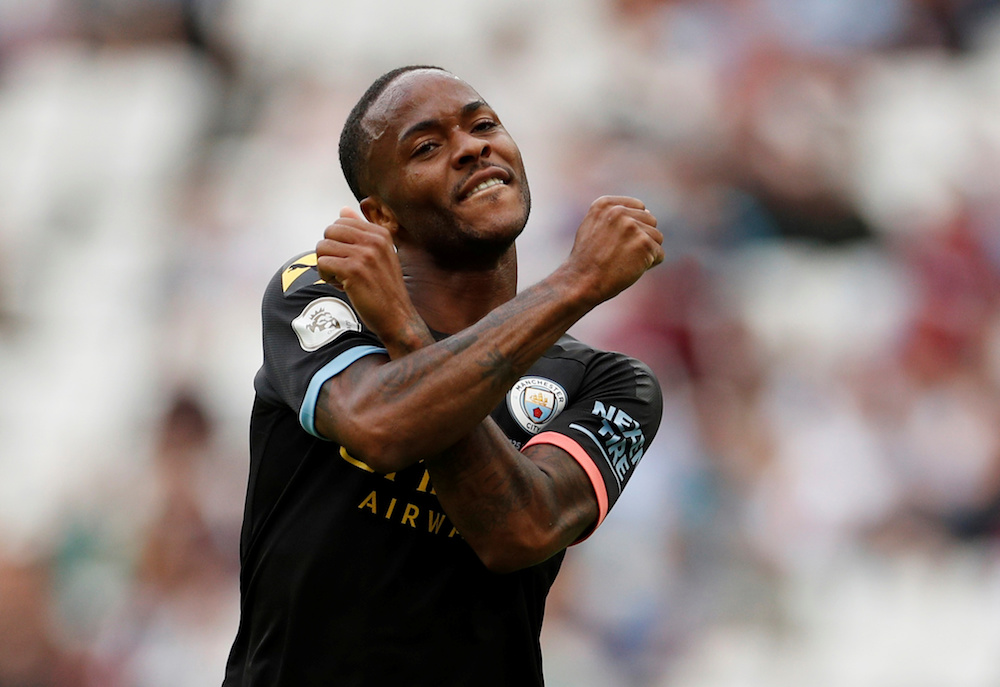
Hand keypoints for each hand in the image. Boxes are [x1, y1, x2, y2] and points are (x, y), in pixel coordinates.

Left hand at [316, 208, 424, 353]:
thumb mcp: (379, 255)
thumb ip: (361, 231)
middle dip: (330, 251)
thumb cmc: (385, 289)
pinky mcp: (353, 270)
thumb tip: (343, 209)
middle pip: (329, 231)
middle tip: (342, 268)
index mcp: (380, 233)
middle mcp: (374, 240)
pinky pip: (322, 263)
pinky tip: (342, 286)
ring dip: (326, 265)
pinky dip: (326, 277)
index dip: (339, 242)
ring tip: (342, 278)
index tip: (350, 258)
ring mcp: (364, 254)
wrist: (398, 317)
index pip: (341, 221)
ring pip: (322, 247)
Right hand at [562, 196, 663, 304]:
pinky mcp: (643, 242)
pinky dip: (650, 265)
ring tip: (625, 262)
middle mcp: (618, 211)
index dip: (634, 227)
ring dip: (646, 252)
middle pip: (651, 221)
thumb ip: (614, 216)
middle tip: (622, 255)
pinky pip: (659, 254)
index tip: (618, 242)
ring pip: (657, 237)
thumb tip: (647, 211)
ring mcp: (631, 226)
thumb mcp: (592, 228)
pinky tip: (631, 269)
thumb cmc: (587, 261)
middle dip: (642, 238)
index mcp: (605, 204)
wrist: (581, 282)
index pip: (639, 207)